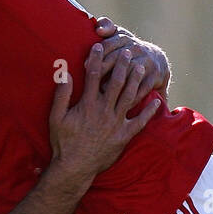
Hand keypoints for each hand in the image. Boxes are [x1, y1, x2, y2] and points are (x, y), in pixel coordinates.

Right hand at [48, 42, 160, 179]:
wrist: (75, 167)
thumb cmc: (63, 143)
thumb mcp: (56, 118)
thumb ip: (61, 95)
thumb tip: (65, 73)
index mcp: (87, 104)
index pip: (92, 75)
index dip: (96, 58)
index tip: (99, 46)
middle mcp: (104, 111)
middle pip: (115, 82)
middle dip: (121, 64)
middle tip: (127, 51)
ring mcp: (116, 123)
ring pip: (129, 97)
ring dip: (136, 81)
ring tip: (141, 67)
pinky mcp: (124, 136)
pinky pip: (140, 122)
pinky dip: (149, 112)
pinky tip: (156, 102)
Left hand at [94, 15, 170, 97]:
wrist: (157, 61)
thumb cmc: (128, 50)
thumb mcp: (119, 36)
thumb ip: (108, 27)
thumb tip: (99, 28)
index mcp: (125, 37)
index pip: (110, 43)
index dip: (98, 54)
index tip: (86, 65)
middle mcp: (137, 48)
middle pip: (119, 57)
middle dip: (105, 68)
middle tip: (93, 81)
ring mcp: (148, 62)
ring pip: (131, 73)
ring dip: (117, 84)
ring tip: (105, 94)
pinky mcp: (157, 76)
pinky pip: (143, 87)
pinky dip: (133, 96)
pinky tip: (121, 104)